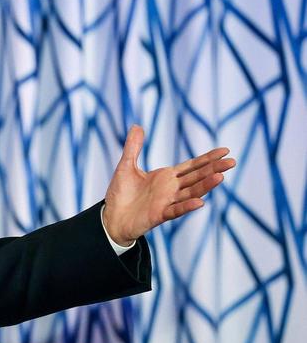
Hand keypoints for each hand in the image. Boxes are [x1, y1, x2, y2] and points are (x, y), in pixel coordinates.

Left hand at [102, 125, 234, 245]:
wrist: (111, 217)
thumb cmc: (121, 193)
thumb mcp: (126, 166)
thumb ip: (133, 147)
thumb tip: (137, 125)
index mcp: (166, 177)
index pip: (192, 166)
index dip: (208, 158)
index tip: (224, 151)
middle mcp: (171, 189)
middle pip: (197, 177)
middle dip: (213, 169)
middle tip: (232, 162)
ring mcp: (167, 202)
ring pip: (190, 192)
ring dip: (205, 186)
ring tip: (221, 177)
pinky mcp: (159, 215)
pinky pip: (176, 210)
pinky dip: (187, 206)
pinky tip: (200, 202)